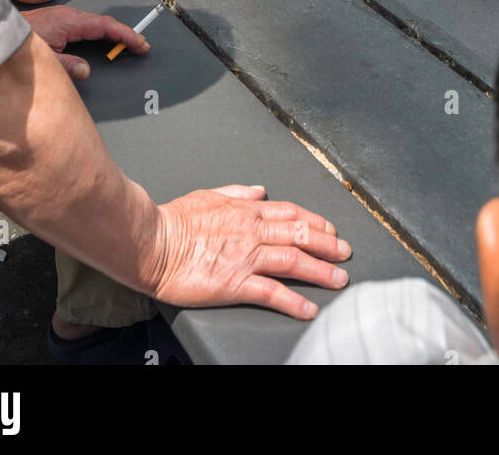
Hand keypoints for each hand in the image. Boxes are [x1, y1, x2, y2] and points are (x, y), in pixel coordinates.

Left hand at [22, 6, 149, 80]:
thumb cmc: (15, 43)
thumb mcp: (44, 58)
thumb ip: (66, 66)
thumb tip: (85, 71)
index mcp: (69, 21)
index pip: (105, 26)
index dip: (125, 35)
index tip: (140, 44)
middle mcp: (68, 16)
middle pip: (103, 24)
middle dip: (123, 35)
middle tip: (140, 46)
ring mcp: (62, 18)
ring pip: (94, 25)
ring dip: (111, 34)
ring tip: (127, 45)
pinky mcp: (56, 23)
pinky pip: (84, 27)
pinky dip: (98, 34)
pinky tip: (102, 42)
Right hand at [153, 184, 351, 319]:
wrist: (153, 241)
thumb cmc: (175, 220)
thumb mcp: (210, 193)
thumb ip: (238, 191)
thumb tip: (259, 189)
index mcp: (246, 210)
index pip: (290, 213)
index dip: (314, 222)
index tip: (330, 229)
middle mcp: (252, 231)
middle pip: (300, 236)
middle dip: (327, 245)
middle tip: (346, 253)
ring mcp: (246, 257)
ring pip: (293, 261)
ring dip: (321, 271)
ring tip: (339, 279)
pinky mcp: (235, 283)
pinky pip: (272, 292)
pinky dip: (293, 302)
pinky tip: (308, 309)